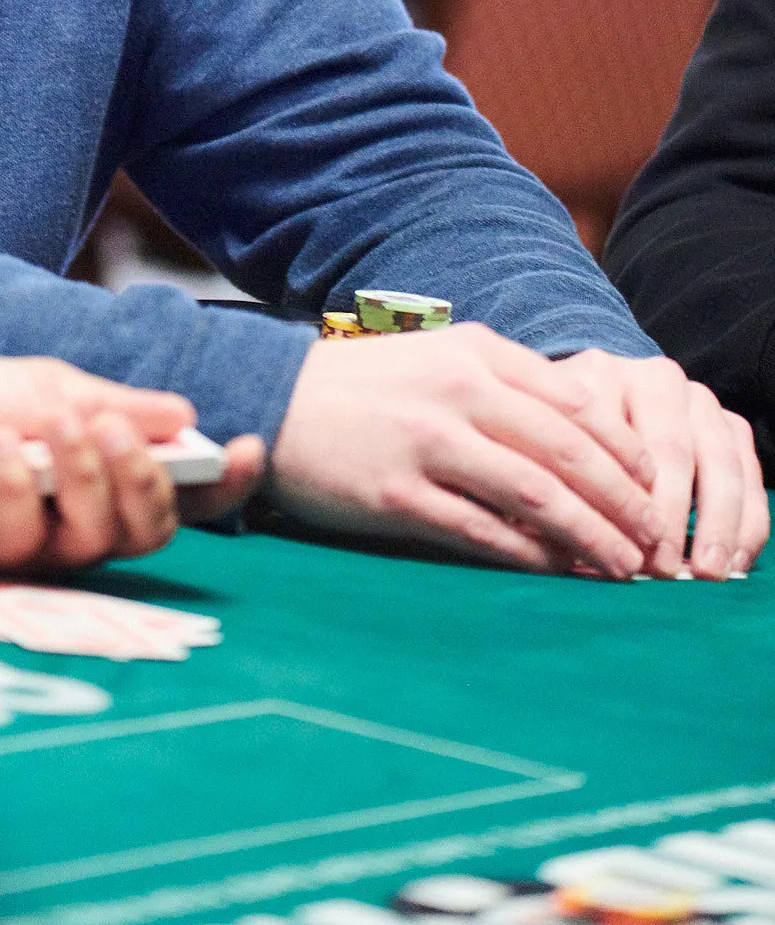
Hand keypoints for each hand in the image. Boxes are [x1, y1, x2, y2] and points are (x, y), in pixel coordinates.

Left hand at [0, 355, 265, 571]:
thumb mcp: (43, 385)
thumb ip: (111, 404)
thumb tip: (184, 413)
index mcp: (103, 473)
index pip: (180, 492)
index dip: (223, 483)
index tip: (246, 449)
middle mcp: (81, 519)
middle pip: (150, 530)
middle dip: (144, 479)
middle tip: (112, 428)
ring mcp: (37, 548)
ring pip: (97, 540)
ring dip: (84, 476)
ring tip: (55, 426)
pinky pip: (24, 537)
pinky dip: (14, 481)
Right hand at [269, 325, 669, 577]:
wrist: (270, 398)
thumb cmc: (366, 387)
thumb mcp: (440, 361)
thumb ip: (505, 388)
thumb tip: (583, 448)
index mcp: (475, 352)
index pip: (575, 402)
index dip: (625, 451)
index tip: (653, 487)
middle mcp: (456, 390)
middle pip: (567, 450)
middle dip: (623, 502)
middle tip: (654, 540)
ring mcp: (425, 442)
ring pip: (535, 494)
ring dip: (590, 536)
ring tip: (622, 567)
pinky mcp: (396, 494)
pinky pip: (482, 532)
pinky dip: (530, 556)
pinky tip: (558, 572)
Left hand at [554, 351, 766, 578]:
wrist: (609, 393)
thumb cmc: (565, 434)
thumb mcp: (542, 441)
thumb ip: (540, 481)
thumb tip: (543, 541)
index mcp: (597, 374)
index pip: (606, 436)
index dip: (610, 497)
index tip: (612, 549)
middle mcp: (653, 378)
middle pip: (669, 447)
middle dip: (668, 514)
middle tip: (662, 568)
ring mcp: (697, 397)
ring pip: (717, 459)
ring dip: (717, 522)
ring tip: (707, 572)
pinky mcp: (729, 421)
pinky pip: (748, 472)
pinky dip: (747, 520)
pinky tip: (736, 561)